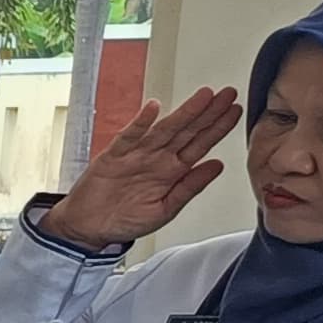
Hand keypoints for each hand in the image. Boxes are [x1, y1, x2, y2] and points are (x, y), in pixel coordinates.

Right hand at [40, 87, 241, 249]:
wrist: (88, 228)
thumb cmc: (124, 220)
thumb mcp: (165, 210)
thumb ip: (190, 187)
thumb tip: (217, 167)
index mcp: (172, 172)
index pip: (201, 144)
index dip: (218, 128)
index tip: (235, 111)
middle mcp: (157, 159)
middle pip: (187, 131)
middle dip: (208, 112)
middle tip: (228, 94)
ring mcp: (136, 155)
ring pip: (164, 129)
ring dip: (184, 112)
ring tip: (203, 97)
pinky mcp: (113, 157)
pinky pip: (129, 137)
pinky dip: (140, 123)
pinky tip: (153, 109)